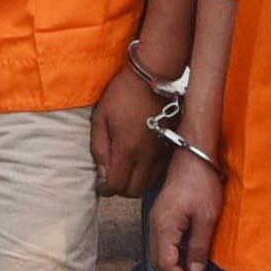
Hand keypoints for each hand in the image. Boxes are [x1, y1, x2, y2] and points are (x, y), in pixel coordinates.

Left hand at [91, 61, 164, 198]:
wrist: (153, 78)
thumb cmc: (122, 95)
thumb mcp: (101, 118)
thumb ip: (99, 148)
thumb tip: (101, 174)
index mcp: (127, 149)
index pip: (116, 186)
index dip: (105, 189)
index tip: (100, 185)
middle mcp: (147, 156)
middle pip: (134, 191)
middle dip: (121, 189)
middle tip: (113, 177)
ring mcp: (162, 153)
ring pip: (149, 184)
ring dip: (136, 183)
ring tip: (127, 171)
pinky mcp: (171, 147)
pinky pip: (160, 172)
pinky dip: (149, 175)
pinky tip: (141, 164)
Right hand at [147, 150, 222, 270]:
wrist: (193, 157)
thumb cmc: (201, 184)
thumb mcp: (206, 218)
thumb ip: (198, 247)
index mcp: (164, 227)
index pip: (165, 264)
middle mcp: (155, 225)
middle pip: (159, 262)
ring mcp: (157, 220)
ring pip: (160, 253)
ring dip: (175, 268)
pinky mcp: (163, 215)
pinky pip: (164, 243)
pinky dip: (175, 256)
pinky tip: (190, 257)